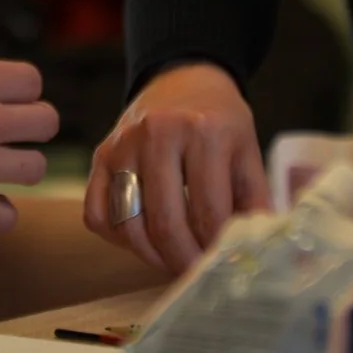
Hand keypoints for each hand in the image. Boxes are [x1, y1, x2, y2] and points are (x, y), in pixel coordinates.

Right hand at [84, 62, 266, 275]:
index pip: (209, 211)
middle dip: (182, 260)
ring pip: (127, 223)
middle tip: (194, 274)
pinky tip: (141, 239)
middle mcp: (158, 133)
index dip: (215, 247)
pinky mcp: (100, 154)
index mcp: (204, 131)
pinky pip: (97, 213)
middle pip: (165, 222)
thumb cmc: (218, 120)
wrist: (181, 78)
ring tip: (170, 262)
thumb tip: (255, 251)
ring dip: (149, 255)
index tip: (221, 264)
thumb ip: (254, 199)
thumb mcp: (247, 150)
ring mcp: (123, 144)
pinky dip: (116, 237)